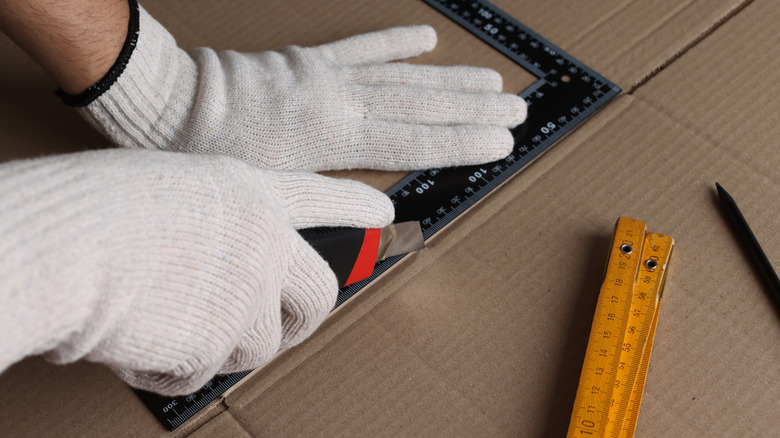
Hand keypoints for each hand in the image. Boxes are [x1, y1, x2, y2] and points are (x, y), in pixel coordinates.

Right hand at [0, 149, 392, 394]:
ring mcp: (251, 293)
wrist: (69, 246)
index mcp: (247, 193)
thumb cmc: (95, 211)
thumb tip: (219, 272)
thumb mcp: (169, 192)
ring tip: (162, 322)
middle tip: (287, 329)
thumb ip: (212, 226)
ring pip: (256, 343)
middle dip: (305, 320)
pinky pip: (203, 371)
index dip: (352, 207)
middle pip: (320, 292)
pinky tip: (138, 340)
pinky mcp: (226, 342)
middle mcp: (265, 241)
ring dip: (214, 345)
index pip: (317, 197)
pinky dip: (171, 368)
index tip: (384, 216)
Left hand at [76, 3, 526, 170]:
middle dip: (474, 109)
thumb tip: (382, 213)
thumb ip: (332, 199)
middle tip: (517, 107)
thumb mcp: (275, 193)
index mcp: (337, 140)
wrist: (172, 107)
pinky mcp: (311, 60)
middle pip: (422, 106)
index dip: (465, 142)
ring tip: (491, 79)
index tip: (504, 140)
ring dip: (451, 79)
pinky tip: (426, 38)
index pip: (417, 143)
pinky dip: (396, 41)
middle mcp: (344, 103)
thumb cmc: (216, 157)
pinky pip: (362, 47)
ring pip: (404, 76)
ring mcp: (330, 76)